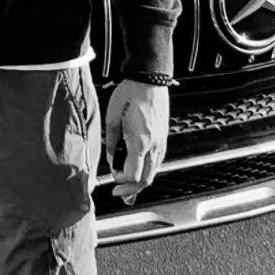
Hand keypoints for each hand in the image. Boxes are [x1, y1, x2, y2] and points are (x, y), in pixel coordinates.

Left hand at [104, 80, 169, 204]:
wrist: (149, 80)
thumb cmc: (129, 95)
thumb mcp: (112, 119)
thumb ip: (110, 143)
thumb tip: (110, 159)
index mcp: (140, 143)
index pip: (134, 176)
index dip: (122, 182)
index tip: (112, 179)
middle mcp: (154, 146)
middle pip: (147, 179)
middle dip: (132, 190)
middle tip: (120, 195)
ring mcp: (162, 142)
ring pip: (154, 171)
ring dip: (141, 182)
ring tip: (129, 188)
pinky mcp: (164, 136)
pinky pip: (157, 160)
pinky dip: (148, 170)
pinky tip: (139, 169)